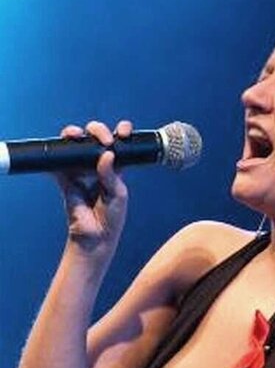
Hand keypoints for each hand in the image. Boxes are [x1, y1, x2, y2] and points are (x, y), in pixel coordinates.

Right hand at [56, 119, 132, 253]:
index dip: (121, 132)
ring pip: (75, 145)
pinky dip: (56, 155)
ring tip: (77, 136)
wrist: (96, 236)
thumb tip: (107, 153)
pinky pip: (58, 164)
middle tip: (104, 140)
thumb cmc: (112, 217)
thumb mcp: (118, 194)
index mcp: (115, 168)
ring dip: (74, 135)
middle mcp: (97, 166)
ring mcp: (80, 171)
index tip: (124, 131)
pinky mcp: (66, 179)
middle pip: (95, 138)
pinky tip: (59, 148)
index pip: (118, 144)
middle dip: (98, 130)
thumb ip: (111, 174)